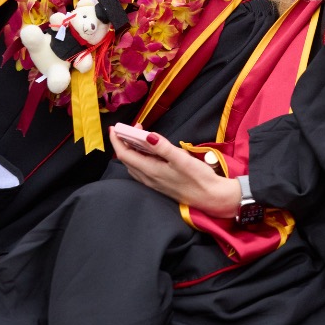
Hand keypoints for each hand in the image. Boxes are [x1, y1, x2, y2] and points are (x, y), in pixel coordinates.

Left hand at [108, 126, 239, 216]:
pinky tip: (149, 153)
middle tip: (133, 127)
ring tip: (139, 137)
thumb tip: (147, 136)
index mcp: (151, 171)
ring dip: (132, 150)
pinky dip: (139, 158)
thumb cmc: (198, 178)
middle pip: (128, 160)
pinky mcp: (160, 184)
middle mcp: (148, 178)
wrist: (211, 197)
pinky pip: (142, 170)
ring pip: (134, 166)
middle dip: (125, 142)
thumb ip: (163, 147)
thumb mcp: (182, 159)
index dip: (117, 141)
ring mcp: (154, 183)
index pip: (125, 155)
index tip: (114, 128)